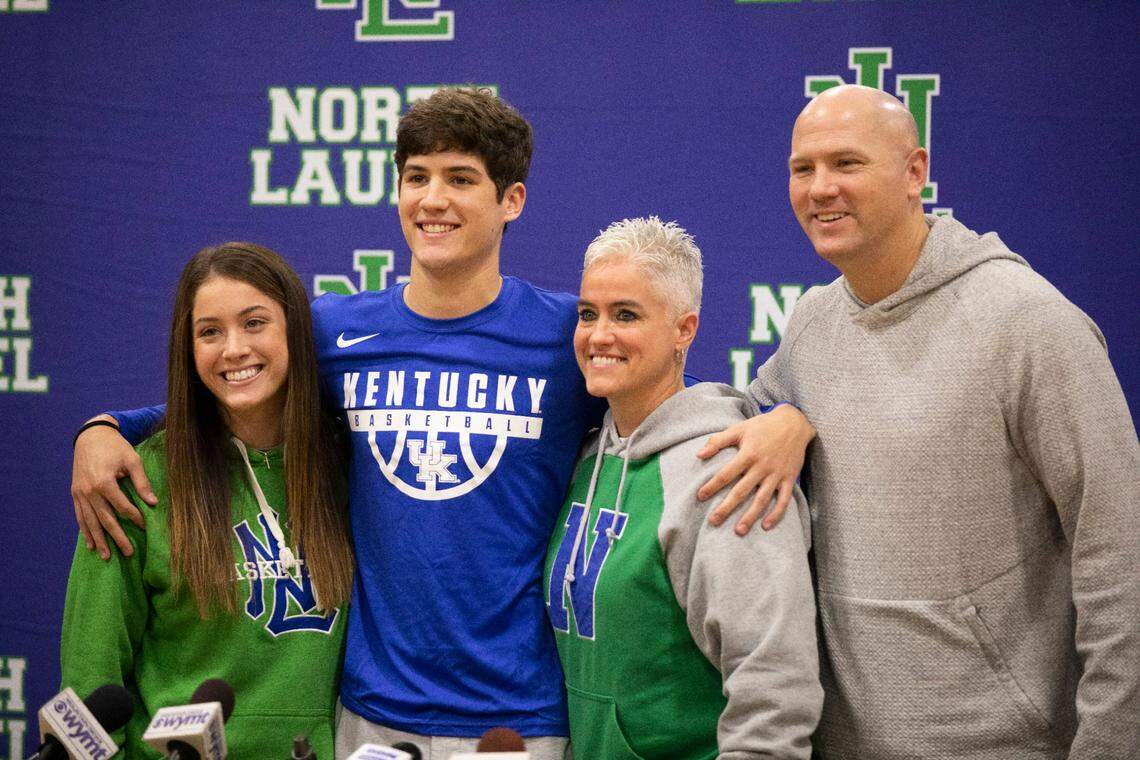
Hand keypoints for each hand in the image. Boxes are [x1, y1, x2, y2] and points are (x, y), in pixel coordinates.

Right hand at [70, 415, 155, 559]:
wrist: (91, 435)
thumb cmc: (116, 447)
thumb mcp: (133, 460)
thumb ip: (142, 482)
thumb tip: (154, 503)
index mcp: (104, 483)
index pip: (122, 508)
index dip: (135, 518)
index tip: (145, 527)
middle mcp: (89, 491)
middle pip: (106, 520)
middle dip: (118, 538)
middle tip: (129, 553)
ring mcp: (80, 493)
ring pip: (90, 522)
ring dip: (100, 540)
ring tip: (108, 556)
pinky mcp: (75, 493)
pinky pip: (80, 516)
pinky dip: (85, 531)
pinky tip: (90, 544)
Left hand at [696, 404, 814, 534]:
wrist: (794, 422)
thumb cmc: (762, 426)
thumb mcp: (739, 428)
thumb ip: (717, 441)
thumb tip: (698, 455)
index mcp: (748, 454)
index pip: (726, 474)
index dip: (712, 486)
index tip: (700, 497)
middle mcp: (762, 467)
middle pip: (742, 491)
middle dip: (727, 507)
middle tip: (714, 521)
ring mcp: (777, 474)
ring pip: (762, 500)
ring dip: (750, 516)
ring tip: (738, 530)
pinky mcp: (789, 479)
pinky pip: (784, 500)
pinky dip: (776, 514)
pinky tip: (766, 526)